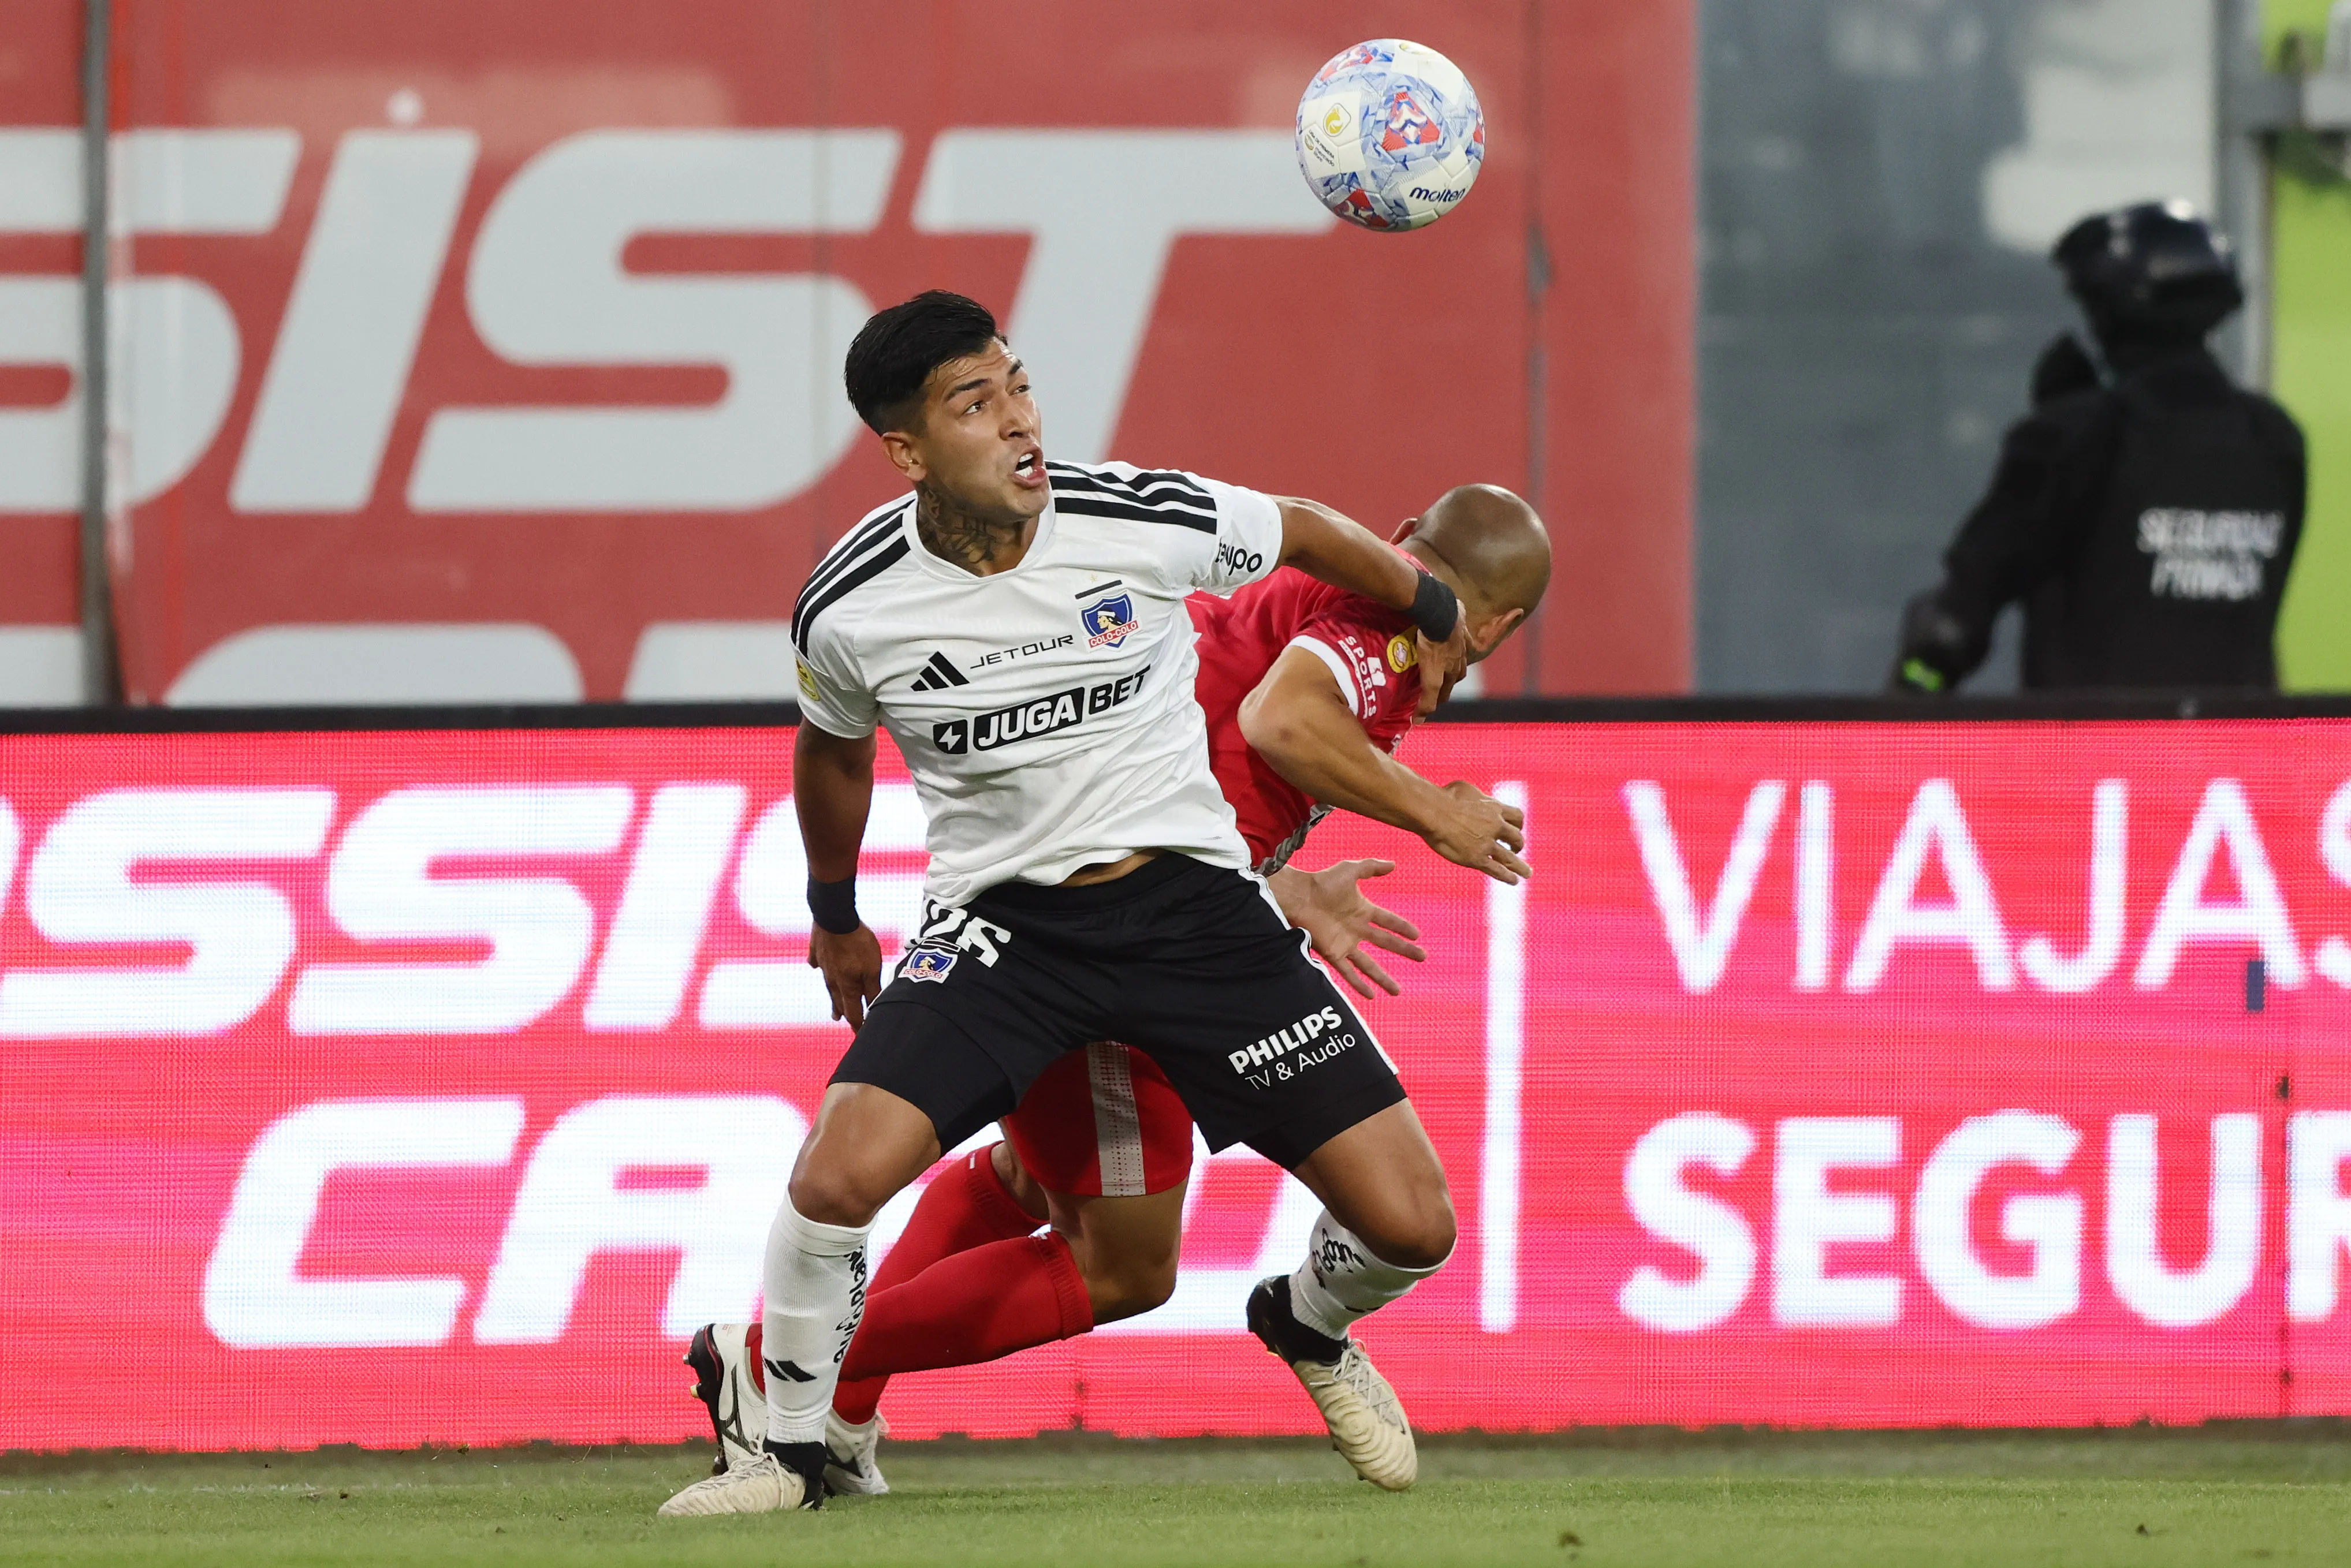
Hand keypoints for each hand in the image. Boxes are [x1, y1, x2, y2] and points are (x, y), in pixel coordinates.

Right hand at [808, 923, 883, 1030]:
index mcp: (846, 986)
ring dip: (834, 1001)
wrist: (834, 918)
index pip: (854, 1012)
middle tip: (848, 1024)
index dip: (858, 1025)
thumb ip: (873, 989)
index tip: (861, 1034)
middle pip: (840, 1002)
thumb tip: (874, 1008)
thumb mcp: (872, 968)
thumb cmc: (857, 943)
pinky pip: (818, 963)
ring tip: (835, 1012)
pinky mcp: (818, 950)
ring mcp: (824, 965)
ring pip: (830, 987)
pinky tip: (816, 968)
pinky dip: (819, 968)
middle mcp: (833, 980)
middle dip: (846, 1015)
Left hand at [1270, 859, 1426, 997]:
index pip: (1389, 921)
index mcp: (1363, 911)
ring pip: (1369, 965)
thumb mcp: (1350, 870)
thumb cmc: (1322, 882)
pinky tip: (1371, 995)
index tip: (1417, 935)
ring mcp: (1346, 944)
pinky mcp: (1333, 953)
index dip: (1403, 928)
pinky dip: (1359, 984)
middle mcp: (1357, 930)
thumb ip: (1371, 867)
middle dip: (1404, 951)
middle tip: (1422, 958)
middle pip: (1386, 943)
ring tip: (1397, 991)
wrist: (1299, 896)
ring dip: (1383, 978)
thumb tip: (1393, 864)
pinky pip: (1348, 972)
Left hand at [1417, 615, 1471, 703]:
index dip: (1438, 698)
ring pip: (1459, 656)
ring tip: (1443, 662)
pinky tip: (1453, 636)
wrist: (1440, 615)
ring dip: (1452, 661)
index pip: (1446, 690)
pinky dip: (1458, 638)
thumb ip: (1428, 699)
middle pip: (1455, 674)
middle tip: (1436, 683)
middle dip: (1446, 681)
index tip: (1431, 702)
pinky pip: (1461, 634)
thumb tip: (1419, 721)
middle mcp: (1461, 658)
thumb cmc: (1433, 645)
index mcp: (1454, 671)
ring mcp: (1462, 640)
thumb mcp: (1431, 677)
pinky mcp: (1460, 624)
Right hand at [1425, 779, 1530, 883]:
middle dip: (1517, 844)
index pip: (1517, 817)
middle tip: (1515, 849)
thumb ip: (1478, 798)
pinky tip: (1514, 881)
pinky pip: (1496, 870)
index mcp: (1495, 808)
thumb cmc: (1446, 797)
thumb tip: (1477, 800)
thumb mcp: (1467, 789)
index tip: (1515, 829)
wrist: (1433, 811)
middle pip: (1516, 838)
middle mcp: (1496, 826)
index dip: (1517, 825)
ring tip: (1527, 873)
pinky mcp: (1476, 858)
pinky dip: (1507, 876)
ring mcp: (1487, 844)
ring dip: (1520, 866)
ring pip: (1510, 858)